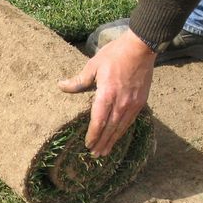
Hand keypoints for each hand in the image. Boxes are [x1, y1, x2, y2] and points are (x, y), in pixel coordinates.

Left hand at [58, 29, 156, 156]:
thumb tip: (61, 86)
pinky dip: (123, 131)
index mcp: (107, 94)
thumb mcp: (92, 66)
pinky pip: (130, 121)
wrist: (141, 48)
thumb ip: (78, 81)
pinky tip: (118, 136)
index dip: (93, 135)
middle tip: (94, 155)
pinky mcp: (140, 101)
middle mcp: (121, 102)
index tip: (87, 144)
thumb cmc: (114, 55)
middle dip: (102, 143)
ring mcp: (133, 103)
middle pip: (110, 129)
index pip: (98, 121)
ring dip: (112, 141)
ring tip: (105, 151)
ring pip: (121, 127)